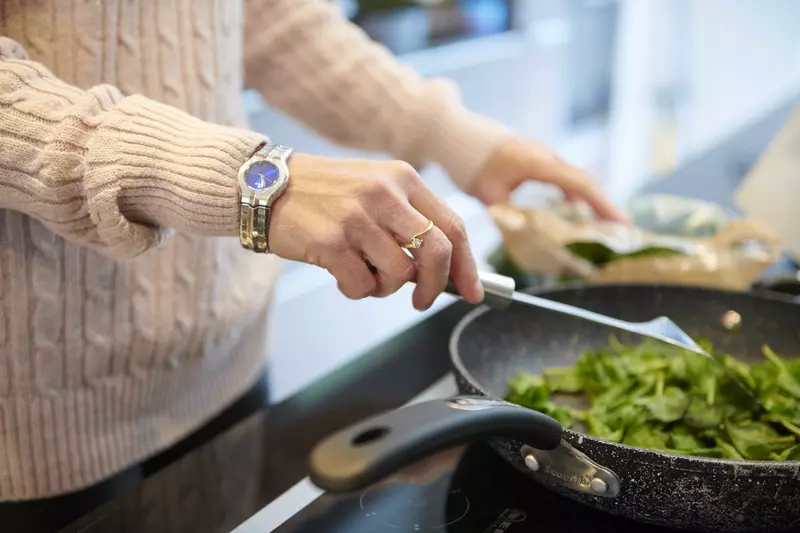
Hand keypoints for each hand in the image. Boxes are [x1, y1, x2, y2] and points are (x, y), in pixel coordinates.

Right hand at [269, 154, 483, 309]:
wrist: (264, 185)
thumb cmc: (324, 193)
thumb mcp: (374, 188)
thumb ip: (408, 220)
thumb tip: (442, 269)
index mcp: (403, 178)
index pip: (452, 226)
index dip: (467, 265)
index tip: (473, 291)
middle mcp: (385, 193)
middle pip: (436, 252)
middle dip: (436, 286)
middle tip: (422, 301)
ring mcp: (358, 217)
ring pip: (399, 275)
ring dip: (385, 287)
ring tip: (364, 274)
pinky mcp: (332, 241)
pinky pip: (363, 286)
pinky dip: (356, 290)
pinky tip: (340, 274)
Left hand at [469, 139, 627, 221]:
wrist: (455, 133)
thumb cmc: (470, 162)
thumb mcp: (488, 195)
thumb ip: (508, 218)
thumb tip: (523, 241)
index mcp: (538, 163)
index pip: (580, 184)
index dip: (602, 204)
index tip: (620, 222)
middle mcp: (545, 156)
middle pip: (583, 180)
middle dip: (602, 204)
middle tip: (620, 228)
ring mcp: (541, 154)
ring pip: (572, 177)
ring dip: (588, 198)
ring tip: (601, 223)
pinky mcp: (534, 156)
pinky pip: (560, 175)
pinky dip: (571, 192)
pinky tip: (571, 208)